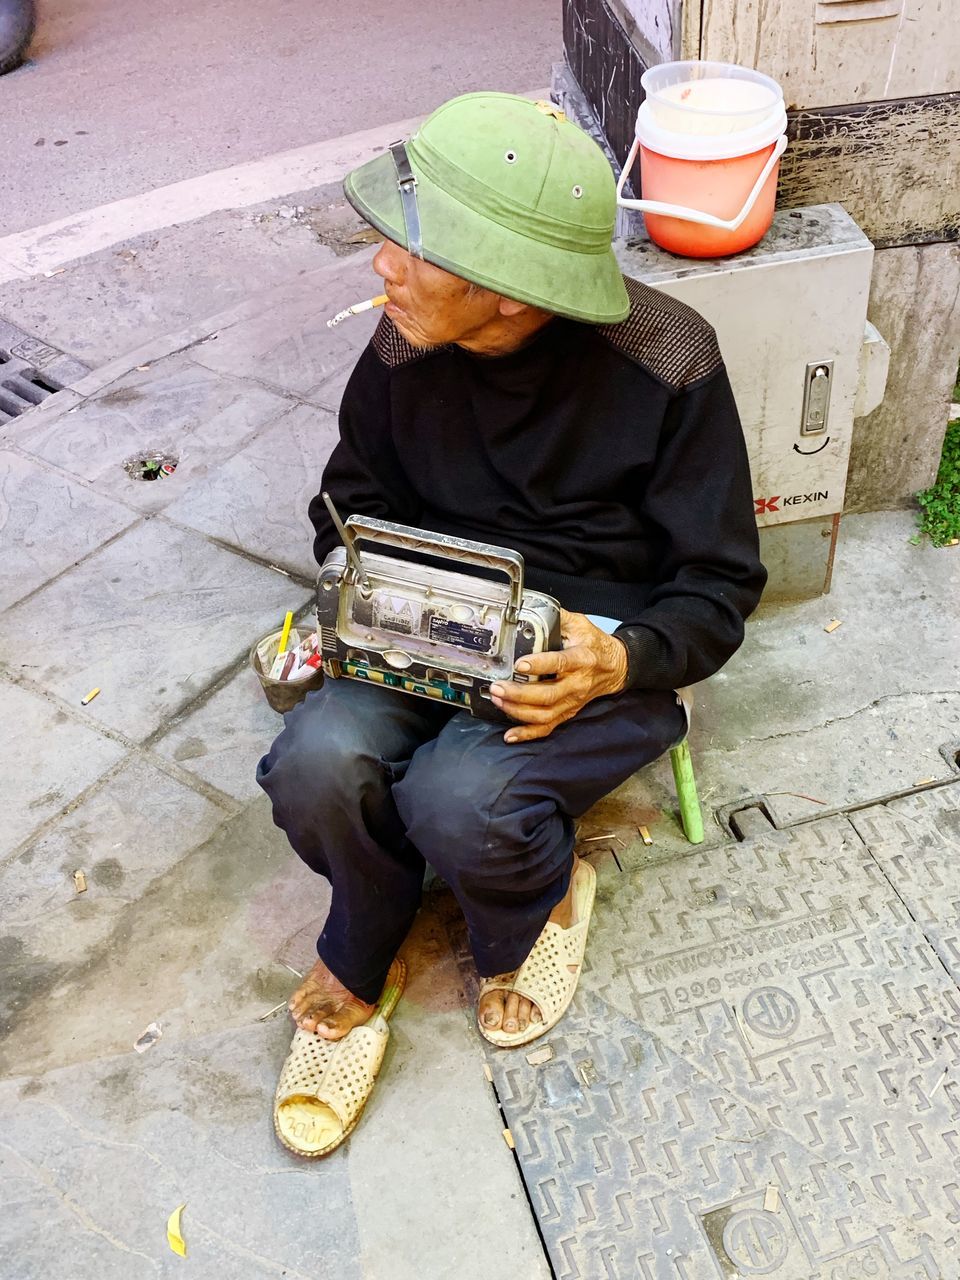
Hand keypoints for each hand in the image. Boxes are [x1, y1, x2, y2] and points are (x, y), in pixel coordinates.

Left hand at [489, 609, 628, 743]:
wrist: (616, 667)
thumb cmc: (595, 645)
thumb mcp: (580, 624)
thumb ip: (558, 617)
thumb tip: (532, 609)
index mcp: (581, 659)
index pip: (559, 664)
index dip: (539, 665)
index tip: (520, 664)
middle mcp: (576, 684)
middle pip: (547, 695)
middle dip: (519, 694)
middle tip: (497, 687)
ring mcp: (572, 701)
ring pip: (544, 714)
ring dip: (518, 711)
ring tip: (498, 700)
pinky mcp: (568, 712)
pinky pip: (547, 728)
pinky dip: (528, 733)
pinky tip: (510, 735)